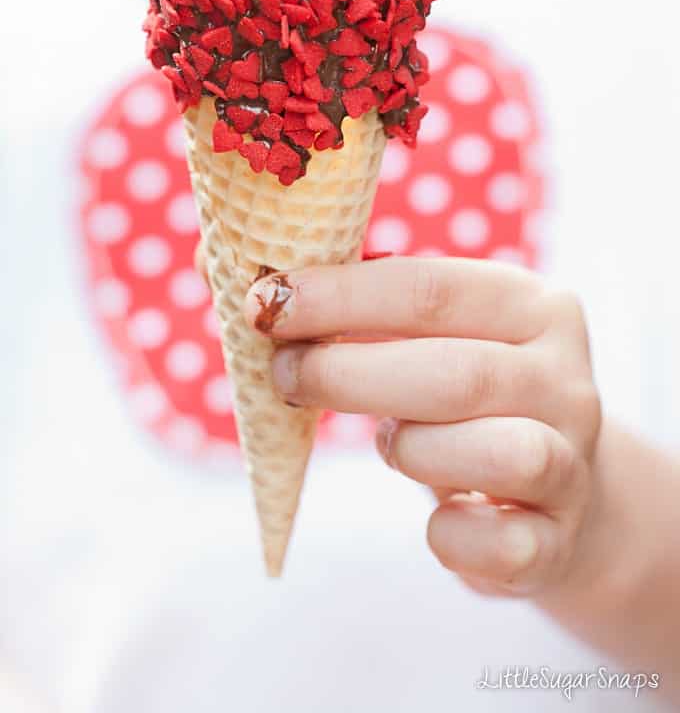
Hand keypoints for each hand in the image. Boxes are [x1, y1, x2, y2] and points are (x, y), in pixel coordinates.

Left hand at [242, 255, 601, 597]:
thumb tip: (245, 282)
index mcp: (533, 307)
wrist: (557, 489)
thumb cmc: (468, 398)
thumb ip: (364, 312)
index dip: (341, 297)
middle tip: (285, 374)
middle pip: (458, 374)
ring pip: (498, 453)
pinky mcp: (558, 540)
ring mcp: (573, 463)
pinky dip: (452, 535)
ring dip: (412, 448)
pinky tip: (437, 518)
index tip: (266, 302)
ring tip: (387, 441)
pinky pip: (502, 544)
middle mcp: (565, 380)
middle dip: (349, 374)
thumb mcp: (434, 337)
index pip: (433, 289)